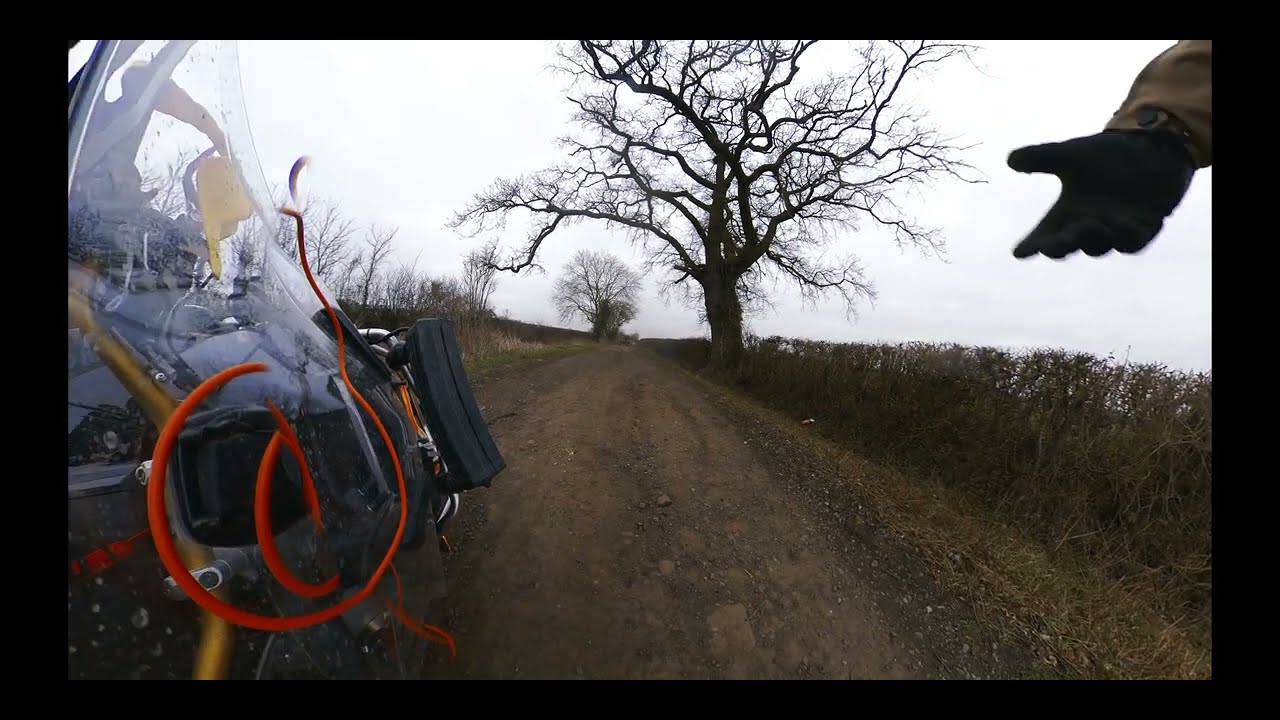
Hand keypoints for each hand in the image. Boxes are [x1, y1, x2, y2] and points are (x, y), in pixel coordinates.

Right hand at [1007, 125, 1194, 259]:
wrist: (1150, 148)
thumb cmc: (1107, 154)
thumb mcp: (1071, 154)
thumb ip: (1042, 158)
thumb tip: (1011, 160)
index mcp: (1067, 213)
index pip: (1043, 235)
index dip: (1031, 245)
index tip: (1020, 252)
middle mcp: (1087, 226)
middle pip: (1068, 246)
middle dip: (1060, 246)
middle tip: (1055, 243)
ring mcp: (1114, 231)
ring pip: (1099, 245)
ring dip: (1095, 237)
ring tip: (1094, 224)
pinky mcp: (1142, 230)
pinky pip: (1133, 242)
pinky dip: (1127, 237)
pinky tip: (1126, 224)